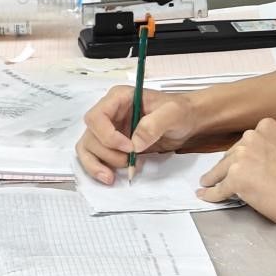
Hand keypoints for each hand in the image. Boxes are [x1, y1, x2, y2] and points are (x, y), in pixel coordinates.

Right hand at [75, 86, 199, 183]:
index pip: (97, 116)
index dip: (108, 135)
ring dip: (99, 163)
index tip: (129, 147)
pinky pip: (94, 156)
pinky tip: (110, 177)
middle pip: (91, 135)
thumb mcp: (173, 113)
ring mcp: (109, 129)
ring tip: (116, 174)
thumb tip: (135, 143)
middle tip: (129, 160)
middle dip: (107, 152)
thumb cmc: (180, 111)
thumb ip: (154, 124)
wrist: (187, 121)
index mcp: (119, 98)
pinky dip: (97, 168)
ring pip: (88, 147)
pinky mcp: (112, 145)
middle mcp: (109, 113)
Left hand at [197, 118, 275, 233]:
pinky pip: (219, 190)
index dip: (241, 154)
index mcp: (266, 127)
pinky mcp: (236, 180)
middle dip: (227, 167)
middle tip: (222, 176)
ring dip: (213, 180)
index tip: (238, 162)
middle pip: (231, 155)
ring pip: (221, 172)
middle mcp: (251, 138)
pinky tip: (206, 195)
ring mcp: (242, 159)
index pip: (245, 142)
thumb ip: (272, 148)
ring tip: (207, 185)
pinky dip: (211, 194)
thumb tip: (261, 160)